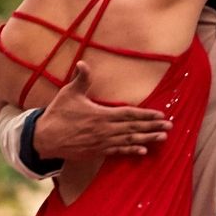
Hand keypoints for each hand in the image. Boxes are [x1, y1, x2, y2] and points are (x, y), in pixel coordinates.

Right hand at [32, 62, 171, 160]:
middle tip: (170, 126)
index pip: (129, 114)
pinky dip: (131, 151)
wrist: (45, 139)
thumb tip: (83, 63)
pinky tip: (143, 151)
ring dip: (147, 139)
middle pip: (133, 128)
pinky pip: (118, 152)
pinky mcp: (97, 152)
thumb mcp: (69, 94)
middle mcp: (105, 130)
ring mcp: (102, 143)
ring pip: (129, 141)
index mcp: (101, 115)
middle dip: (152, 126)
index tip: (161, 114)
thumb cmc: (57, 114)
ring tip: (163, 138)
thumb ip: (80, 79)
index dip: (146, 114)